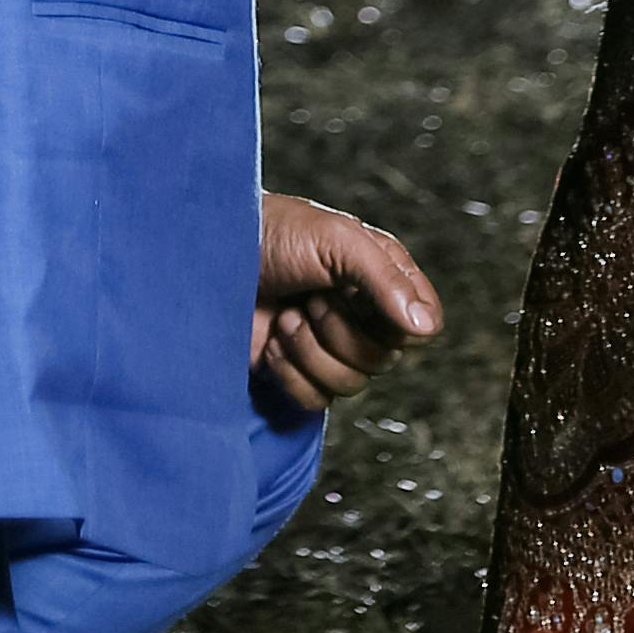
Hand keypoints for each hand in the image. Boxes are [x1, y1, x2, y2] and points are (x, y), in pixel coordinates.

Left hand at [253, 188, 440, 423]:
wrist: (207, 257)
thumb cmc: (273, 232)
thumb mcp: (336, 240)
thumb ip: (385, 279)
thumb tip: (426, 329)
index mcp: (381, 278)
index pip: (419, 326)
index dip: (393, 323)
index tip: (356, 294)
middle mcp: (361, 315)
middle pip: (383, 360)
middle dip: (338, 332)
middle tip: (309, 299)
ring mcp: (328, 347)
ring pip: (350, 384)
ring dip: (310, 351)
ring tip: (285, 317)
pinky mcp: (295, 373)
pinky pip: (314, 400)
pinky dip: (289, 374)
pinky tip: (271, 343)